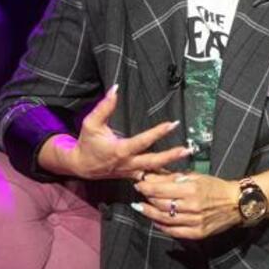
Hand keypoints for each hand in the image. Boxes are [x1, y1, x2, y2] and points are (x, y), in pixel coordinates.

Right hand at [57, 85, 189, 179]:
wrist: (81, 166)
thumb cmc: (87, 143)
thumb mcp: (91, 123)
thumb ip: (104, 107)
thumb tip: (115, 89)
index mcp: (120, 150)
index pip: (142, 141)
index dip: (157, 132)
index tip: (172, 124)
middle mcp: (128, 163)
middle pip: (152, 161)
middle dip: (170, 156)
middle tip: (186, 150)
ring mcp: (130, 172)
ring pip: (153, 173)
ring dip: (170, 169)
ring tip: (187, 165)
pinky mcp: (132, 175)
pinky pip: (149, 179)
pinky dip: (162, 179)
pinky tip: (177, 177)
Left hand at [132, 172, 242, 239]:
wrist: (237, 203)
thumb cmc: (216, 187)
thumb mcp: (197, 176)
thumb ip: (174, 177)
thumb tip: (152, 176)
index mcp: (192, 189)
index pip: (161, 190)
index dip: (146, 187)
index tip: (139, 184)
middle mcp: (192, 206)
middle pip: (160, 204)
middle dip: (147, 198)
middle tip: (139, 194)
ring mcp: (194, 221)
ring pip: (164, 219)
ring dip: (150, 213)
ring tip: (141, 208)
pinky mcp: (197, 233)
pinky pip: (174, 232)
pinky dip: (161, 226)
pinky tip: (155, 221)